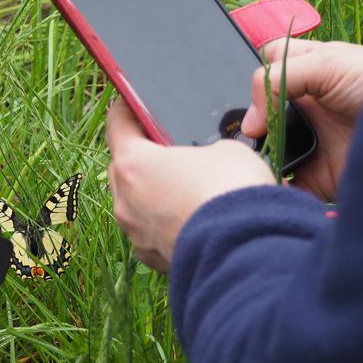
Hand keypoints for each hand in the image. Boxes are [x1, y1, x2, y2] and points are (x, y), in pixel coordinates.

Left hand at [107, 99, 274, 272]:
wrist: (245, 250)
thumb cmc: (230, 192)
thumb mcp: (226, 150)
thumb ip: (203, 148)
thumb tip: (205, 161)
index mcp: (133, 163)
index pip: (117, 125)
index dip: (126, 111)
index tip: (131, 105)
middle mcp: (124, 198)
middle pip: (122, 168)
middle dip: (141, 157)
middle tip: (164, 150)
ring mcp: (135, 232)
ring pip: (135, 203)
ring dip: (151, 194)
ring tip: (182, 189)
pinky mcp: (150, 257)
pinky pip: (150, 231)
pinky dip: (164, 223)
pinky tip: (189, 219)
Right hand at [241, 38, 362, 200]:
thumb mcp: (329, 64)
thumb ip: (279, 78)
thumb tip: (250, 121)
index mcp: (307, 72)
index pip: (267, 68)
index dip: (256, 79)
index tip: (251, 96)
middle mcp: (304, 107)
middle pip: (259, 114)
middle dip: (248, 126)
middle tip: (251, 134)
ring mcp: (307, 141)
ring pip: (265, 150)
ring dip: (257, 156)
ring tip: (253, 160)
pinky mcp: (313, 175)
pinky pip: (283, 184)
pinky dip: (273, 186)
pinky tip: (267, 181)